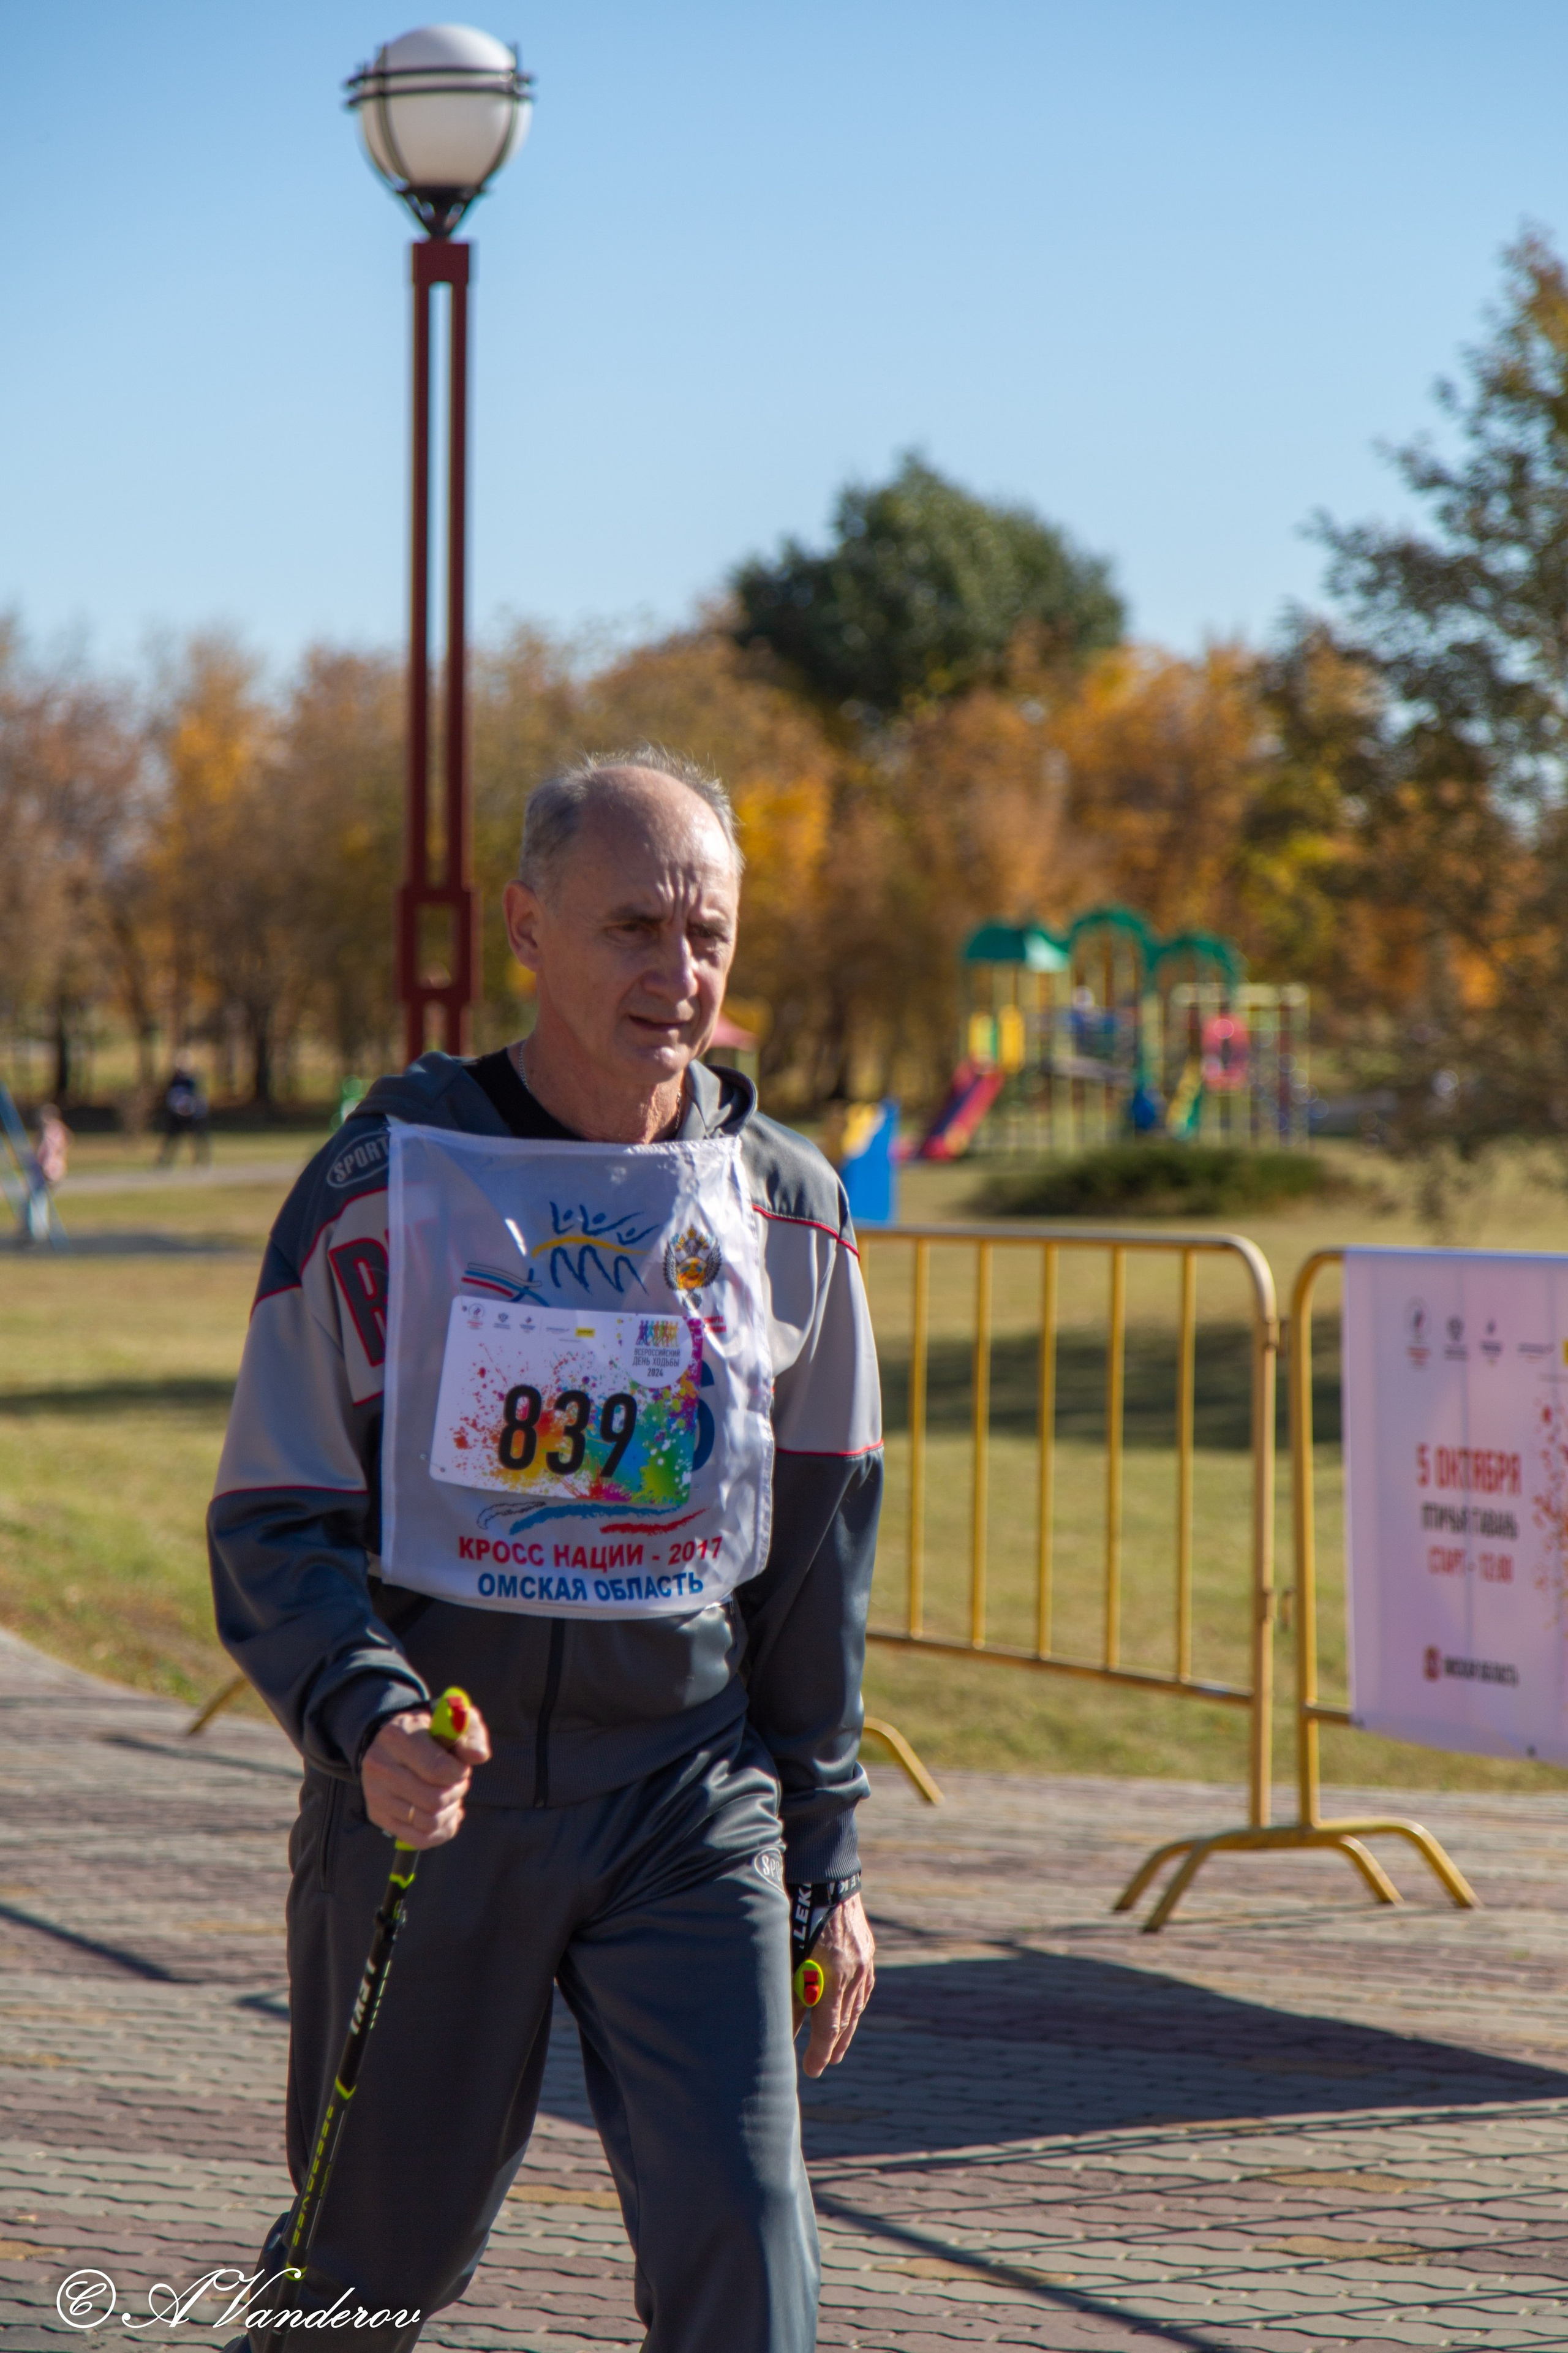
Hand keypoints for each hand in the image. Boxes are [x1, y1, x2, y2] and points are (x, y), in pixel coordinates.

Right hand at [361, 1701, 490, 1847]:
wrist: (395, 1742)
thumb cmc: (430, 1732)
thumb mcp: (453, 1722)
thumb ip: (470, 1735)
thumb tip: (479, 1757)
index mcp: (397, 1736)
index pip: (438, 1770)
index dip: (460, 1773)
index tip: (461, 1766)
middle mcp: (380, 1766)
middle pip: (433, 1800)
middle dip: (456, 1792)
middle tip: (458, 1781)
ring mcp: (375, 1793)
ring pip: (428, 1822)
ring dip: (450, 1811)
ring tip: (452, 1796)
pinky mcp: (377, 1815)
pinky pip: (418, 1839)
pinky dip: (441, 1831)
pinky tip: (448, 1815)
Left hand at [797, 1892, 874, 2077]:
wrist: (828, 1873)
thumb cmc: (798, 1909)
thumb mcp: (789, 1949)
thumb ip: (789, 1984)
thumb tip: (782, 2019)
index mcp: (833, 1970)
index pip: (828, 2023)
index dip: (819, 2049)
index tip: (812, 2070)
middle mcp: (853, 1968)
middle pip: (845, 2018)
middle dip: (833, 2044)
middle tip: (822, 2064)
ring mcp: (864, 1958)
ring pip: (856, 2004)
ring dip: (846, 2027)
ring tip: (837, 2047)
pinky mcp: (867, 1949)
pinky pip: (863, 1986)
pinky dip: (855, 2003)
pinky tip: (850, 2011)